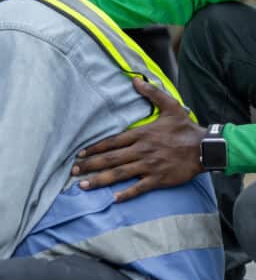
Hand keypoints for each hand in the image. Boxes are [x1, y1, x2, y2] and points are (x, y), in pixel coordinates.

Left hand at [72, 77, 205, 201]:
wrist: (206, 147)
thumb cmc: (185, 127)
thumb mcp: (170, 106)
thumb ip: (151, 93)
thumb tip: (135, 80)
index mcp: (141, 135)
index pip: (112, 142)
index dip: (94, 148)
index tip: (79, 154)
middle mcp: (141, 151)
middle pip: (110, 159)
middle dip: (90, 165)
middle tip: (74, 171)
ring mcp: (149, 166)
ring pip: (120, 174)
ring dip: (100, 180)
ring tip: (83, 185)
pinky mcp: (159, 179)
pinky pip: (139, 187)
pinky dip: (126, 194)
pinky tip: (113, 199)